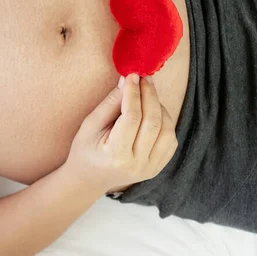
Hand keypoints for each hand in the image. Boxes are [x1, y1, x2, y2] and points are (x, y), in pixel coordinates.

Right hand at [65, 74, 177, 193]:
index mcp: (116, 155)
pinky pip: (171, 140)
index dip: (134, 93)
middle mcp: (137, 164)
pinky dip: (166, 122)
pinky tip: (153, 113)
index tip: (132, 76)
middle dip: (150, 95)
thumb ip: (110, 103)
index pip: (131, 118)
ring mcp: (150, 168)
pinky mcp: (158, 167)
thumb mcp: (90, 125)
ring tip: (147, 96)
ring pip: (167, 131)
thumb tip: (127, 80)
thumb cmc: (85, 150)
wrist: (89, 179)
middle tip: (144, 78)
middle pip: (152, 122)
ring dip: (160, 108)